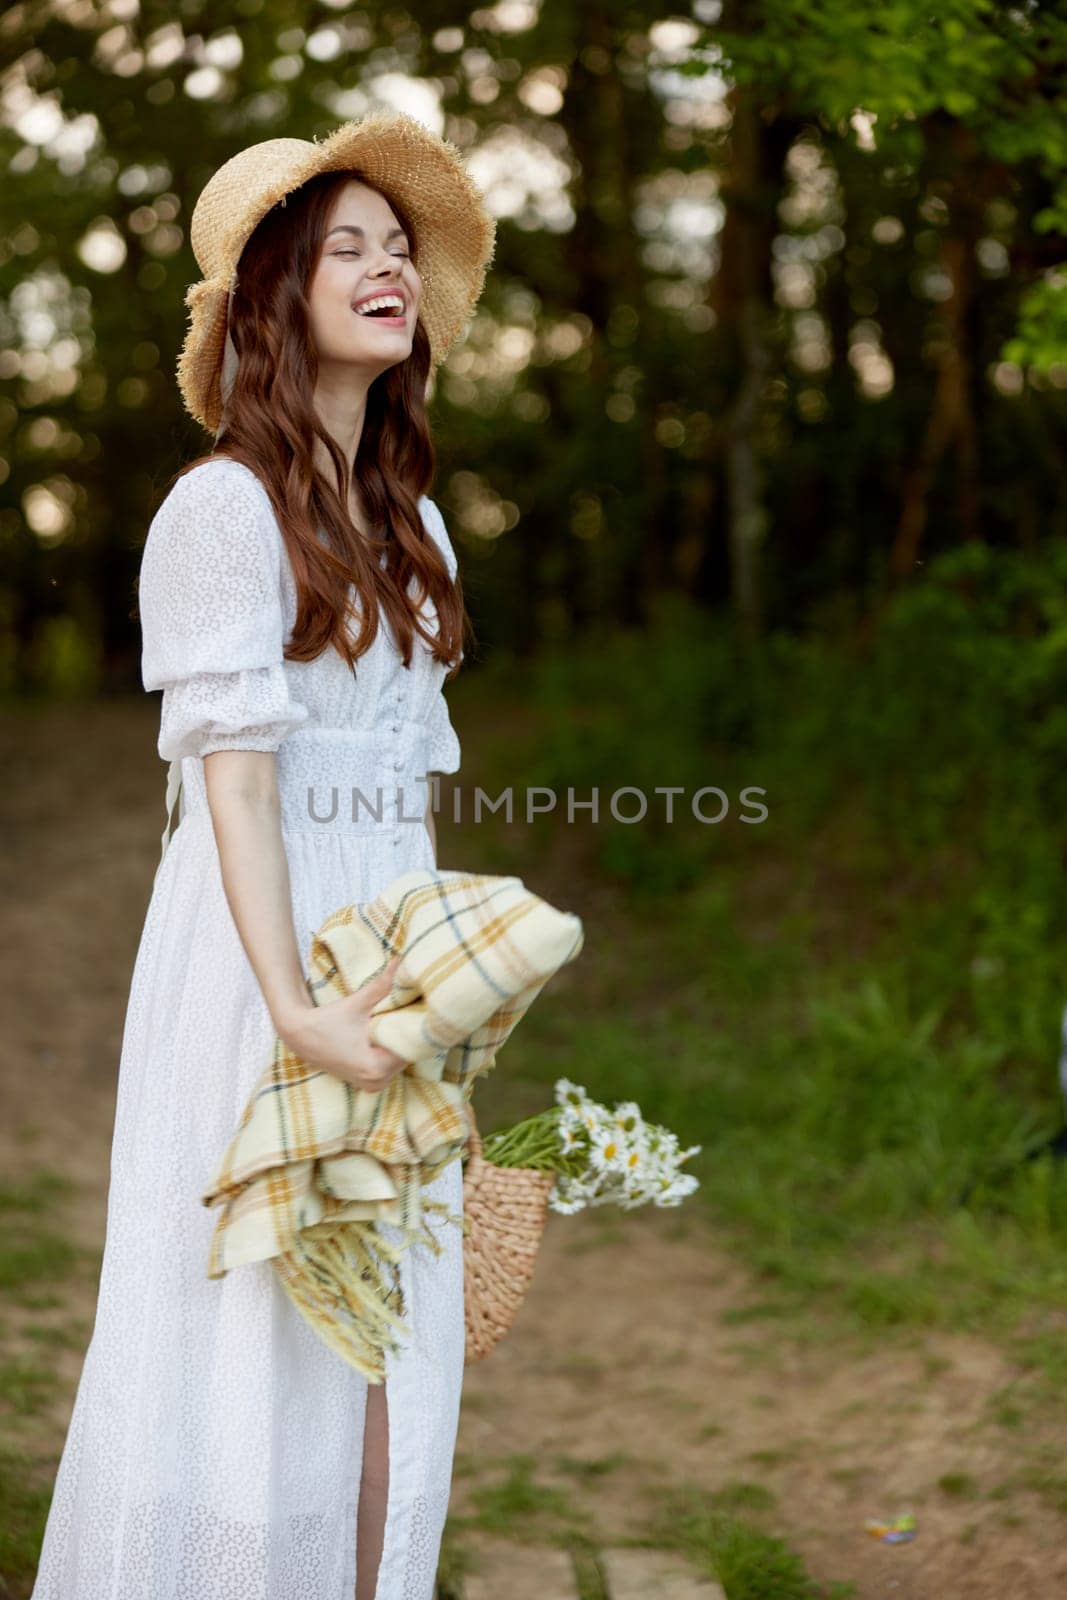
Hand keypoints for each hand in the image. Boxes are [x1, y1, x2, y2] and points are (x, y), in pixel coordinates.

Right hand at [279, 957, 409, 1091]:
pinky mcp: (368, 1082)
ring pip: (400, 1060)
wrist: (299, 1035)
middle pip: (407, 1055)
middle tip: (415, 1010)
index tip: (421, 1009)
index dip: (416, 1027)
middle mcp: (377, 1082)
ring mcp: (373, 1085)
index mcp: (376, 1067)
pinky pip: (390, 1065)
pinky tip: (391, 1032)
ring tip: (404, 1019)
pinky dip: (391, 1050)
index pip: (411, 1047)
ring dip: (401, 1042)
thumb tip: (401, 962)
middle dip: (410, 1034)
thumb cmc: (327, 1020)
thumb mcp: (357, 1003)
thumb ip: (382, 985)